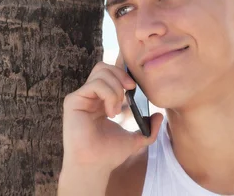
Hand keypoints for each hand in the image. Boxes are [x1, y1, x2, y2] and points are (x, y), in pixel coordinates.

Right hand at [61, 54, 163, 172]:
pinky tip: (110, 112)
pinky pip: (94, 84)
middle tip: (131, 91)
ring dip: (116, 88)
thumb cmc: (109, 154)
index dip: (125, 74)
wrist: (95, 166)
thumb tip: (160, 116)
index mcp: (101, 100)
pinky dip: (108, 94)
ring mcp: (81, 97)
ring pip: (101, 72)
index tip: (135, 87)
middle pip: (105, 67)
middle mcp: (90, 96)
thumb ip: (149, 129)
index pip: (111, 73)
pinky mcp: (73, 101)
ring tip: (117, 109)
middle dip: (121, 75)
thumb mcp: (136, 139)